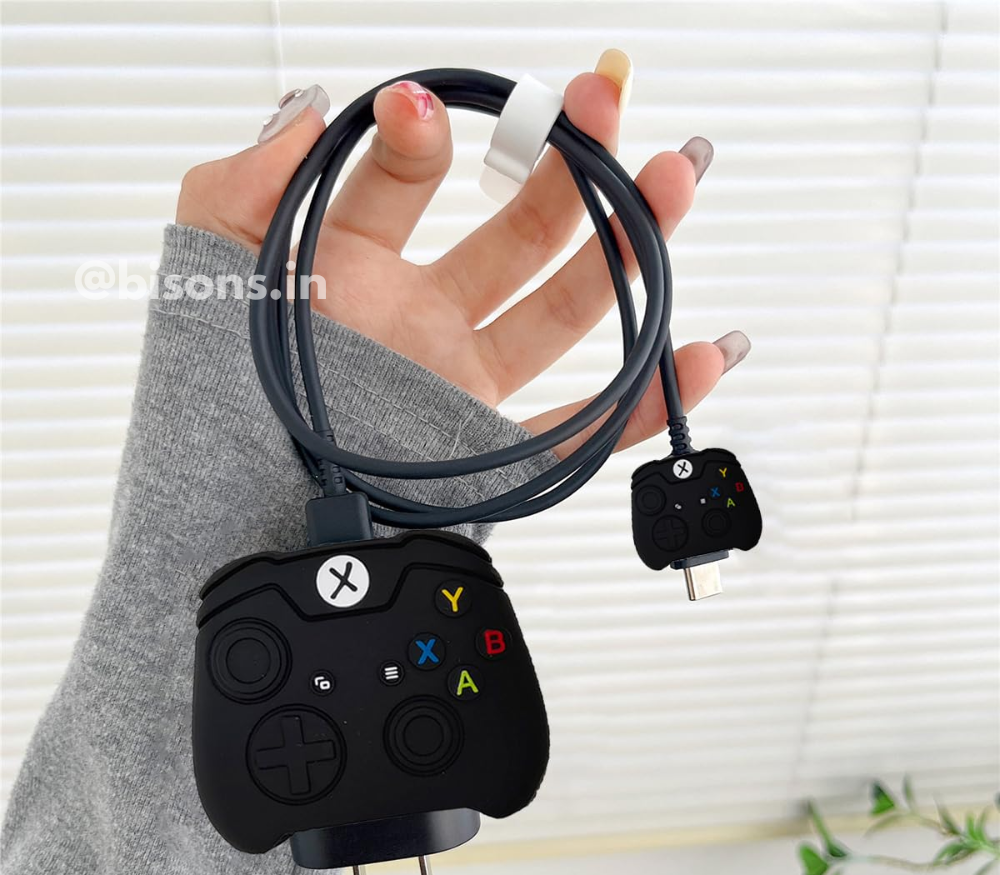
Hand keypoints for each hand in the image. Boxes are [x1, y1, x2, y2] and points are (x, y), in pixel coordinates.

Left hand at [177, 55, 749, 458]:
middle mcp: (421, 315)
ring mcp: (462, 381)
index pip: (405, 179)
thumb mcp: (208, 267)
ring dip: (626, 247)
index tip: (421, 113)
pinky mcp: (488, 451)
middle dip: (569, 162)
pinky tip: (701, 352)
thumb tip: (319, 104)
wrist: (231, 520)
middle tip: (604, 103)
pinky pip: (583, 426)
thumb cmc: (211, 398)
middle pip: (518, 230)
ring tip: (670, 182)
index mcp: (356, 266)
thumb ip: (246, 178)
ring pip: (565, 308)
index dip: (419, 138)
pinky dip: (648, 400)